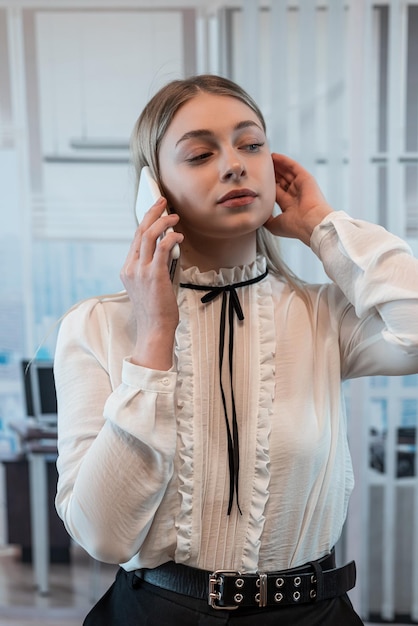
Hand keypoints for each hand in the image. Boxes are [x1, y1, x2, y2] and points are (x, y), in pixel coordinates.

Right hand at [120, 197, 183, 369]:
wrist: (155, 329)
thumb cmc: (156, 310)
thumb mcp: (149, 285)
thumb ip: (154, 267)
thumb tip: (168, 249)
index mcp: (128, 269)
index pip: (136, 239)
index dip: (146, 221)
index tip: (156, 210)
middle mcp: (131, 267)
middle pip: (140, 231)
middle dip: (152, 212)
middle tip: (162, 201)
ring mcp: (141, 271)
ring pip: (148, 235)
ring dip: (163, 222)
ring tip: (174, 216)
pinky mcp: (154, 275)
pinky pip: (161, 248)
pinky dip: (170, 238)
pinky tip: (178, 236)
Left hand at [264, 153, 333, 245]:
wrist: (311, 223)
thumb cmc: (294, 227)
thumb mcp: (275, 225)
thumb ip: (266, 218)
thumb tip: (257, 214)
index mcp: (289, 206)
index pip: (277, 192)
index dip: (268, 185)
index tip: (257, 180)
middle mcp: (296, 195)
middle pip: (281, 181)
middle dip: (272, 174)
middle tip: (259, 166)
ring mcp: (301, 186)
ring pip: (287, 172)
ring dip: (277, 165)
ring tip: (265, 158)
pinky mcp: (305, 178)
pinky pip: (293, 166)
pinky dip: (284, 161)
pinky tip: (274, 156)